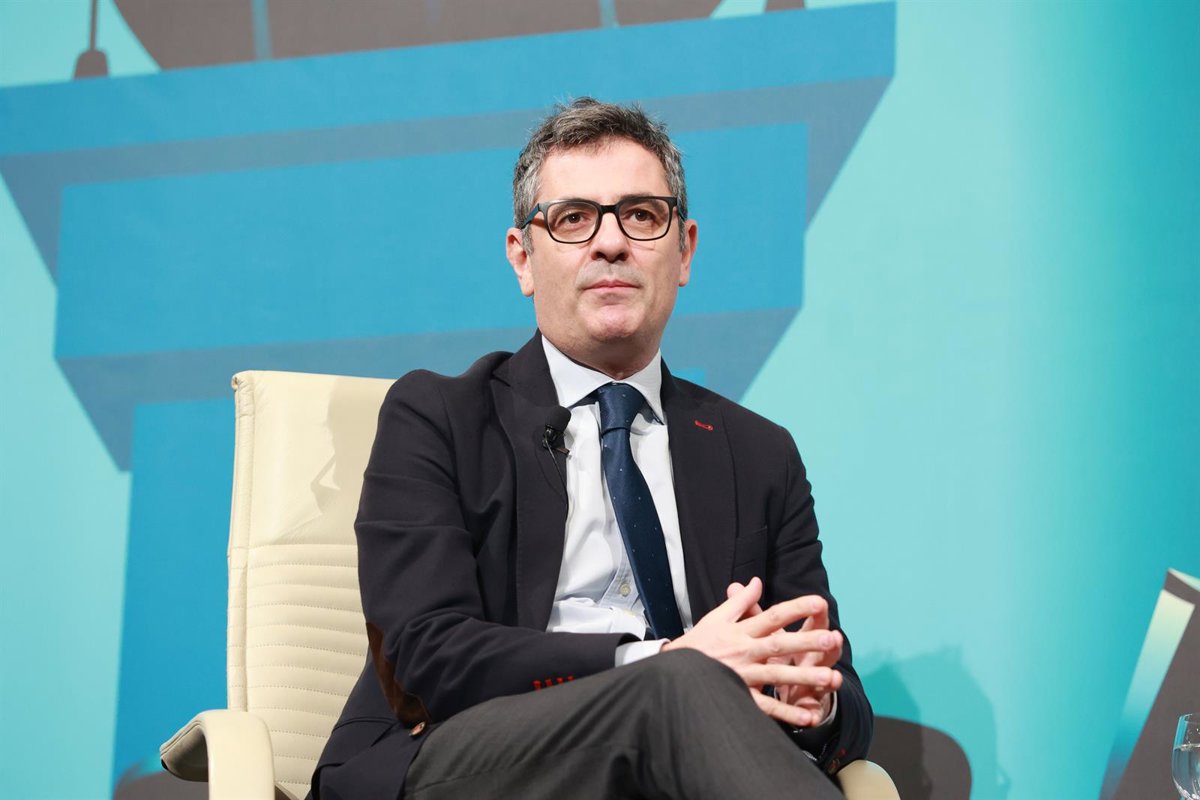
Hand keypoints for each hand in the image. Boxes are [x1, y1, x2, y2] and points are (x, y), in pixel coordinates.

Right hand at [661, 577, 841, 726]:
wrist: (673, 670)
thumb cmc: (699, 642)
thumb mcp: (717, 617)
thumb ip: (741, 601)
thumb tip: (756, 581)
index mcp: (741, 630)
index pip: (773, 615)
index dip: (796, 608)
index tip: (819, 602)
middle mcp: (744, 651)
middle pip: (779, 644)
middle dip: (806, 642)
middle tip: (831, 639)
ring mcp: (743, 674)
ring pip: (776, 674)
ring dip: (803, 677)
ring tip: (830, 678)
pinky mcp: (740, 695)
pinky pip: (765, 705)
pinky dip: (787, 713)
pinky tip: (809, 717)